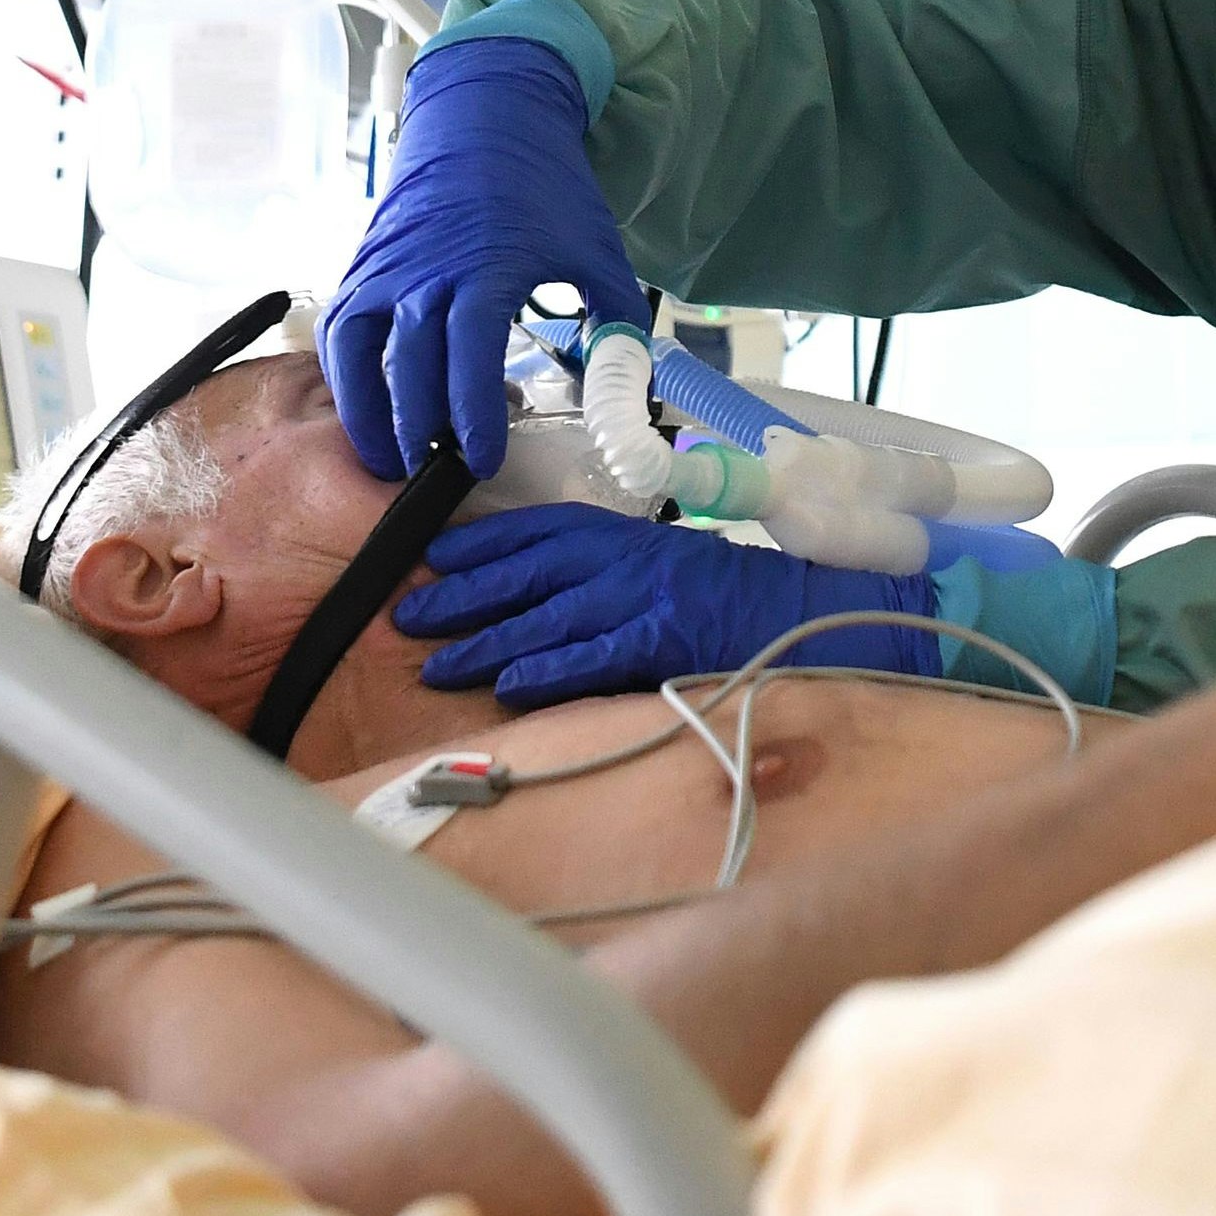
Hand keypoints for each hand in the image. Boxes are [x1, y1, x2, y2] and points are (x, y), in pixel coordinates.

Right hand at [321, 37, 646, 479]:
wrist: (487, 115)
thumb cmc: (546, 186)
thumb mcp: (596, 250)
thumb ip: (616, 323)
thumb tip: (630, 392)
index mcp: (488, 269)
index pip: (470, 358)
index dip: (473, 416)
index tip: (484, 461)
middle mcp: (425, 273)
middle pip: (410, 368)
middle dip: (420, 432)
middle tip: (435, 480)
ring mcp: (385, 269)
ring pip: (358, 354)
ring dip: (369, 415)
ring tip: (391, 462)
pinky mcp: (363, 267)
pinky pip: (341, 332)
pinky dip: (344, 377)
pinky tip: (366, 411)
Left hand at [396, 504, 938, 708]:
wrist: (809, 613)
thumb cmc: (734, 595)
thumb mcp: (663, 563)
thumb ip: (606, 572)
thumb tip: (537, 603)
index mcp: (624, 531)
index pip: (535, 528)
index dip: (478, 544)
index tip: (430, 559)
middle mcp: (625, 557)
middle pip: (524, 573)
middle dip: (461, 596)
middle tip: (406, 618)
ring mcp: (643, 598)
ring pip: (545, 617)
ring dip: (485, 642)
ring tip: (436, 666)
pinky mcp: (664, 640)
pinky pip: (593, 657)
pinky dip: (548, 671)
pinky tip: (508, 687)